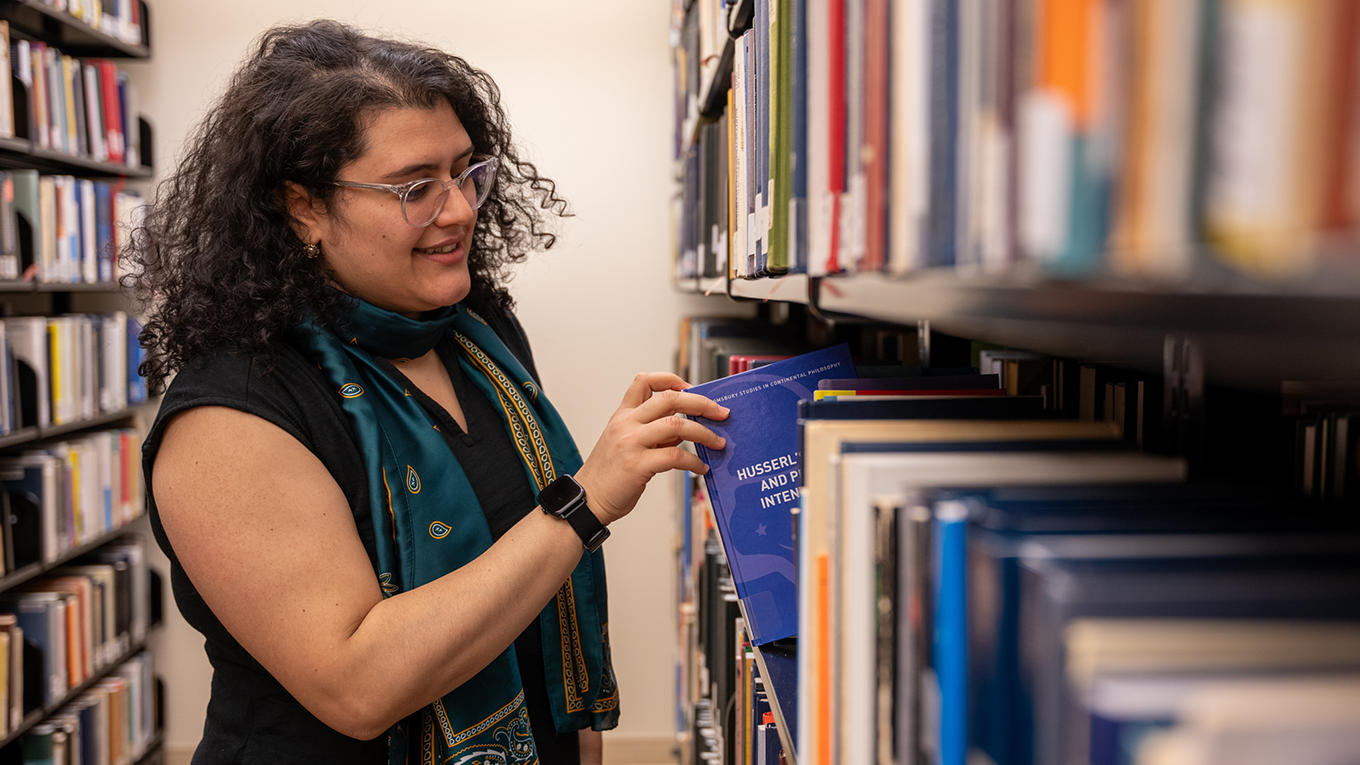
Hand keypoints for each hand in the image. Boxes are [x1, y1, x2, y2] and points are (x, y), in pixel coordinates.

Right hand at [574, 372, 728, 524]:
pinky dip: (693, 462)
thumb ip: (652, 432)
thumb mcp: (624, 443)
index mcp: (622, 415)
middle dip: (701, 403)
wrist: (587, 500)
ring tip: (718, 442)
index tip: (691, 388)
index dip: (671, 379)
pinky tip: (700, 468)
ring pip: (677, 425)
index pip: (644, 381)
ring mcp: (631, 443)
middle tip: (720, 412)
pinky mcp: (637, 465)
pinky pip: (675, 457)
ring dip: (704, 433)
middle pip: (670, 399)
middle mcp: (626, 424)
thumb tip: (684, 428)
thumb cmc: (608, 474)